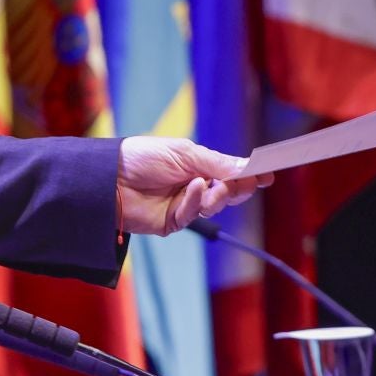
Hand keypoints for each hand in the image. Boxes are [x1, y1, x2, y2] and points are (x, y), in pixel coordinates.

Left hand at [117, 138, 269, 235]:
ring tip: (219, 186)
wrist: (108, 177)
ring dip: (220, 195)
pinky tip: (194, 187)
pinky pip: (192, 214)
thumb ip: (216, 163)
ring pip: (214, 206)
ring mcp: (183, 205)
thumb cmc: (143, 157)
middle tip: (252, 181)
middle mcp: (194, 186)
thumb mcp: (184, 153)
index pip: (229, 172)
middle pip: (227, 192)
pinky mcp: (172, 222)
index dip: (248, 174)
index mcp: (198, 166)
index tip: (268, 173)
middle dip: (240, 186)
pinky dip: (195, 200)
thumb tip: (247, 169)